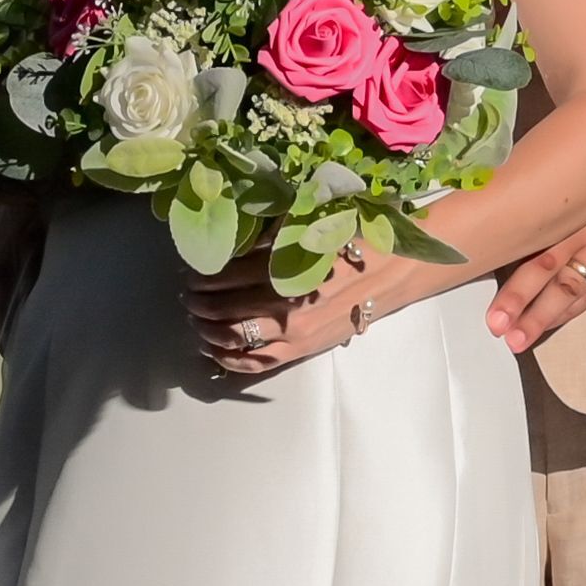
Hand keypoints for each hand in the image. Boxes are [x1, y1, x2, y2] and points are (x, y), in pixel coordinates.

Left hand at [186, 246, 395, 381]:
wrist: (396, 270)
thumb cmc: (356, 238)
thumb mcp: (310, 223)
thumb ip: (269, 234)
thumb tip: (230, 238)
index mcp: (283, 268)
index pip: (223, 276)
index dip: (201, 276)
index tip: (190, 272)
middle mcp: (283, 303)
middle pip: (221, 308)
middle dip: (197, 302)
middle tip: (188, 295)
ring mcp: (292, 332)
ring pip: (232, 338)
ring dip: (206, 330)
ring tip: (197, 320)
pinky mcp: (303, 350)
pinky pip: (256, 362)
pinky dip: (229, 358)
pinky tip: (216, 349)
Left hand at [491, 184, 585, 351]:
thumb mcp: (577, 181)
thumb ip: (546, 204)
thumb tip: (499, 222)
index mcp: (583, 214)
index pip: (545, 258)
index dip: (518, 290)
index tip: (496, 313)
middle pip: (561, 282)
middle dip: (529, 311)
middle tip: (502, 331)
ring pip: (577, 294)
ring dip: (545, 319)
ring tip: (520, 339)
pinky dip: (567, 312)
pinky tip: (546, 324)